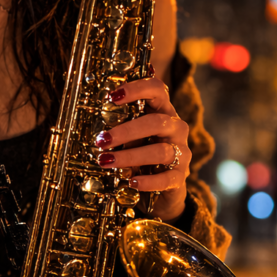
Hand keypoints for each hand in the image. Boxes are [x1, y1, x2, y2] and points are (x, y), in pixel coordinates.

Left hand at [94, 77, 191, 222]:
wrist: (163, 187)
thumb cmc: (142, 153)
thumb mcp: (131, 137)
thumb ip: (119, 129)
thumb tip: (94, 129)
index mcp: (163, 111)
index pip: (157, 90)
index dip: (137, 89)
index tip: (113, 97)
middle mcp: (175, 128)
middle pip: (156, 122)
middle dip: (126, 131)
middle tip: (102, 140)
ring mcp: (181, 152)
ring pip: (160, 151)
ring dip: (130, 156)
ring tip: (106, 161)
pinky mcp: (180, 176)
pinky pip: (167, 178)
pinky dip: (148, 181)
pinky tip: (132, 182)